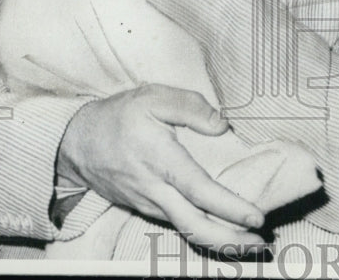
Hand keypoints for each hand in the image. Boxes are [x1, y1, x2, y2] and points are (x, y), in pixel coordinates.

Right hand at [57, 85, 266, 251]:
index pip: (199, 191)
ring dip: (221, 239)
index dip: (228, 207)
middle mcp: (156, 190)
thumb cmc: (117, 117)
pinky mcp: (147, 208)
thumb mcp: (152, 96)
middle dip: (232, 240)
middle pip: (195, 226)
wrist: (76, 143)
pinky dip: (204, 232)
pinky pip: (179, 225)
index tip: (255, 216)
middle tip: (263, 242)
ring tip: (252, 241)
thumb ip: (190, 106)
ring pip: (188, 230)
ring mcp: (150, 204)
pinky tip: (224, 230)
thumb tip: (221, 124)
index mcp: (161, 161)